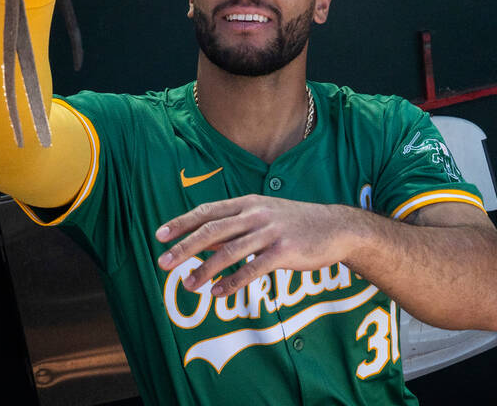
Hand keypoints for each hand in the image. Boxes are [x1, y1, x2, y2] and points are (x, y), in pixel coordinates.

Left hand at [155, 195, 358, 295]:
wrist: (336, 227)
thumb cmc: (293, 223)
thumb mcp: (262, 215)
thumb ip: (233, 226)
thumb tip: (201, 238)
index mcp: (246, 203)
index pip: (206, 212)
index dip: (181, 223)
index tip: (159, 236)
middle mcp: (255, 214)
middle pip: (212, 230)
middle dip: (184, 246)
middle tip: (163, 262)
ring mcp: (270, 232)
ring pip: (230, 251)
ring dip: (205, 269)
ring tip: (187, 285)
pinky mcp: (285, 252)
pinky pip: (254, 268)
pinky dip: (233, 282)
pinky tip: (218, 293)